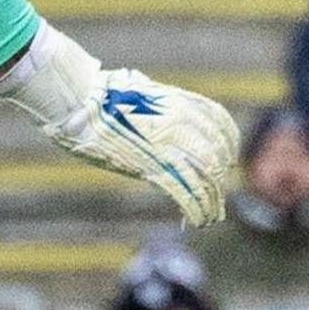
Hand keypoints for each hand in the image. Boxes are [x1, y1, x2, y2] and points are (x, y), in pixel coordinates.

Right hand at [0, 24, 238, 224]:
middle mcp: (180, 123)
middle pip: (216, 154)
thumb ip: (156, 100)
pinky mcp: (153, 165)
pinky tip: (197, 220)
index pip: (220, 123)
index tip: (227, 160)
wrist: (80, 101)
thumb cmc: (99, 94)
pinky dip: (195, 208)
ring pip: (205, 177)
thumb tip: (154, 101)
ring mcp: (169, 145)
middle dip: (219, 179)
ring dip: (211, 201)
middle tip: (216, 196)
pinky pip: (185, 191)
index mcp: (178, 103)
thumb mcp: (139, 89)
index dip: (228, 144)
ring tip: (210, 216)